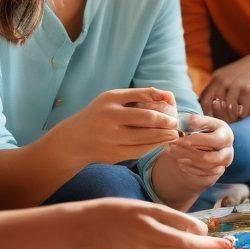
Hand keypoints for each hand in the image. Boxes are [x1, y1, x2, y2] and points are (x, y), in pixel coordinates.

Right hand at [59, 88, 178, 164]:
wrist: (74, 140)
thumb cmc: (100, 115)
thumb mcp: (112, 100)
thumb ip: (139, 96)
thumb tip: (168, 95)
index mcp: (110, 99)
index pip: (141, 94)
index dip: (160, 99)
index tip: (172, 103)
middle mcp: (109, 117)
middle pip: (146, 118)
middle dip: (166, 121)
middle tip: (174, 122)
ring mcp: (111, 138)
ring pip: (146, 137)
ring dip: (164, 136)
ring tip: (173, 134)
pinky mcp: (113, 154)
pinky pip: (140, 151)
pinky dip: (154, 147)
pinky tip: (161, 143)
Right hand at [73, 198, 231, 248]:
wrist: (90, 228)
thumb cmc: (121, 211)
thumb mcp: (150, 208)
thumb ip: (177, 219)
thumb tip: (200, 230)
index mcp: (154, 234)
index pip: (191, 244)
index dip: (211, 244)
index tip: (227, 242)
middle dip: (198, 243)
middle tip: (200, 231)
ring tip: (168, 231)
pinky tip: (160, 243)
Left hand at [165, 115, 233, 184]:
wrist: (206, 147)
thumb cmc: (202, 130)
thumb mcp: (201, 123)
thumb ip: (196, 121)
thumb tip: (188, 120)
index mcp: (226, 135)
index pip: (214, 140)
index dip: (196, 141)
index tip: (179, 139)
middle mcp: (228, 151)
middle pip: (208, 157)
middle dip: (187, 153)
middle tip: (171, 147)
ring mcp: (223, 164)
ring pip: (205, 167)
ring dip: (186, 160)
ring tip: (172, 153)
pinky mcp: (217, 173)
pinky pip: (204, 175)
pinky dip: (190, 169)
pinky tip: (179, 162)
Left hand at [199, 51, 249, 120]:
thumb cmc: (243, 73)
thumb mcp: (226, 76)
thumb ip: (215, 88)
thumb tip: (204, 105)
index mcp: (216, 79)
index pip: (203, 99)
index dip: (204, 113)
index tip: (209, 121)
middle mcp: (223, 81)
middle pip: (212, 105)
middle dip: (216, 118)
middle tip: (220, 125)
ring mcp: (235, 85)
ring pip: (227, 110)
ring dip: (231, 118)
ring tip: (234, 119)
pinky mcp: (248, 90)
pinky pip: (241, 110)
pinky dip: (241, 115)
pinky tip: (243, 114)